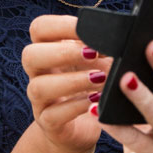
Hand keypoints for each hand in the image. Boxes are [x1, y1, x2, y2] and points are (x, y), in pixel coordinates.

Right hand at [23, 15, 109, 152]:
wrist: (80, 127)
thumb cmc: (91, 86)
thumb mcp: (95, 62)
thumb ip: (101, 47)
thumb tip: (123, 37)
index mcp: (48, 49)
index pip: (40, 28)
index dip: (62, 25)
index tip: (89, 29)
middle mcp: (38, 73)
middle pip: (30, 55)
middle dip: (63, 52)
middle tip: (93, 54)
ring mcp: (39, 100)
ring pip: (38, 87)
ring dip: (72, 81)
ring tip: (100, 79)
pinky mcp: (48, 122)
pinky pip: (52, 115)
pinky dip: (75, 107)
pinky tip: (96, 102)